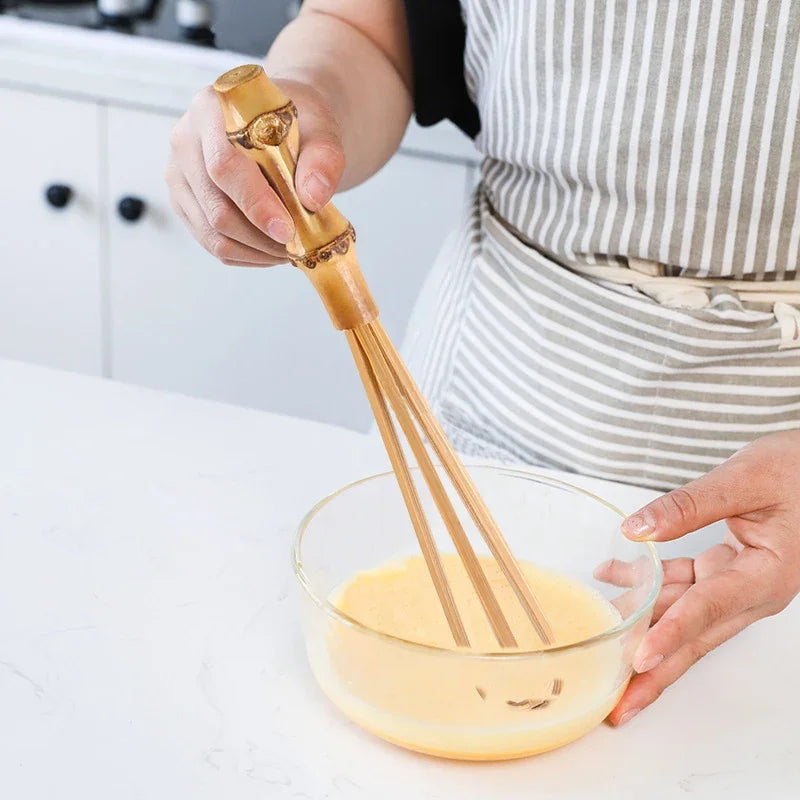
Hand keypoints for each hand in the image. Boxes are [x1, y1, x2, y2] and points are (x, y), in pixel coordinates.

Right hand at [165, 78, 344, 265]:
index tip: (287, 229)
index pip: (223, 165)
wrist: (283, 129)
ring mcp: (180, 176)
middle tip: (297, 246)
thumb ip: (323, 158)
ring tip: (289, 251)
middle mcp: (185, 142)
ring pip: (212, 233)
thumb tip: (313, 197)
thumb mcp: (320, 129)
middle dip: (260, 236)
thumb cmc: (298, 125)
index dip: (255, 203)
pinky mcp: (185, 204)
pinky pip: (212, 243)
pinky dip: (247, 255)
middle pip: (215, 207)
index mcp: (212, 110)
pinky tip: (272, 251)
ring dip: (255, 251)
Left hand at [603, 431, 799, 724]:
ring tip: (599, 646)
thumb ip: (689, 505)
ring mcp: (737, 583)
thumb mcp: (745, 479)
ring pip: (682, 615)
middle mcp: (751, 590)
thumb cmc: (795, 470)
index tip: (639, 659)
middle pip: (694, 637)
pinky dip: (648, 582)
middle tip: (617, 708)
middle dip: (655, 674)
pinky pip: (682, 584)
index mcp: (765, 576)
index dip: (671, 634)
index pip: (709, 609)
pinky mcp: (725, 569)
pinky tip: (614, 574)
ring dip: (642, 628)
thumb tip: (636, 529)